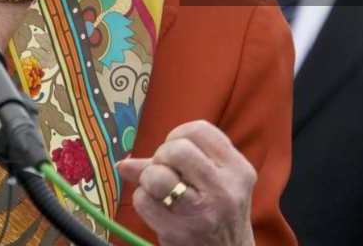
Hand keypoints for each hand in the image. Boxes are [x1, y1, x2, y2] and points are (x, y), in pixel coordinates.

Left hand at [116, 120, 255, 245]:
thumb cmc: (217, 212)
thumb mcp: (213, 181)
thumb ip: (174, 161)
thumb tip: (124, 163)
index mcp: (237, 169)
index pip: (199, 130)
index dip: (178, 136)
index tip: (177, 152)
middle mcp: (223, 189)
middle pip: (176, 149)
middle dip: (162, 156)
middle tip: (167, 171)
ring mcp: (201, 212)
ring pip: (156, 175)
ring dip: (149, 178)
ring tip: (159, 189)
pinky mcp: (179, 232)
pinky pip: (143, 200)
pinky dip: (142, 200)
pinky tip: (156, 207)